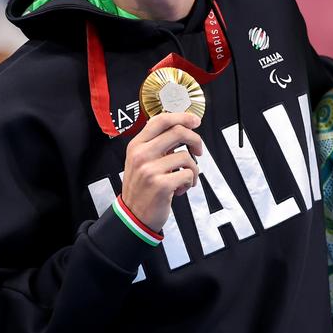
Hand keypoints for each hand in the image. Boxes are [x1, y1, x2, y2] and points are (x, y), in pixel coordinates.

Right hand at [121, 112, 202, 231]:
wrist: (133, 215)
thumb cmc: (141, 188)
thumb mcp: (140, 161)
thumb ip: (156, 145)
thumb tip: (181, 129)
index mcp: (136, 145)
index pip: (161, 120)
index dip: (182, 117)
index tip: (194, 121)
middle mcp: (141, 154)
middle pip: (178, 132)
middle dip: (195, 140)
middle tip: (198, 150)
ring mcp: (150, 169)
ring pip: (186, 157)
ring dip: (192, 169)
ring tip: (184, 179)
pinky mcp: (161, 184)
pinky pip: (188, 174)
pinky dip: (189, 182)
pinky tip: (179, 189)